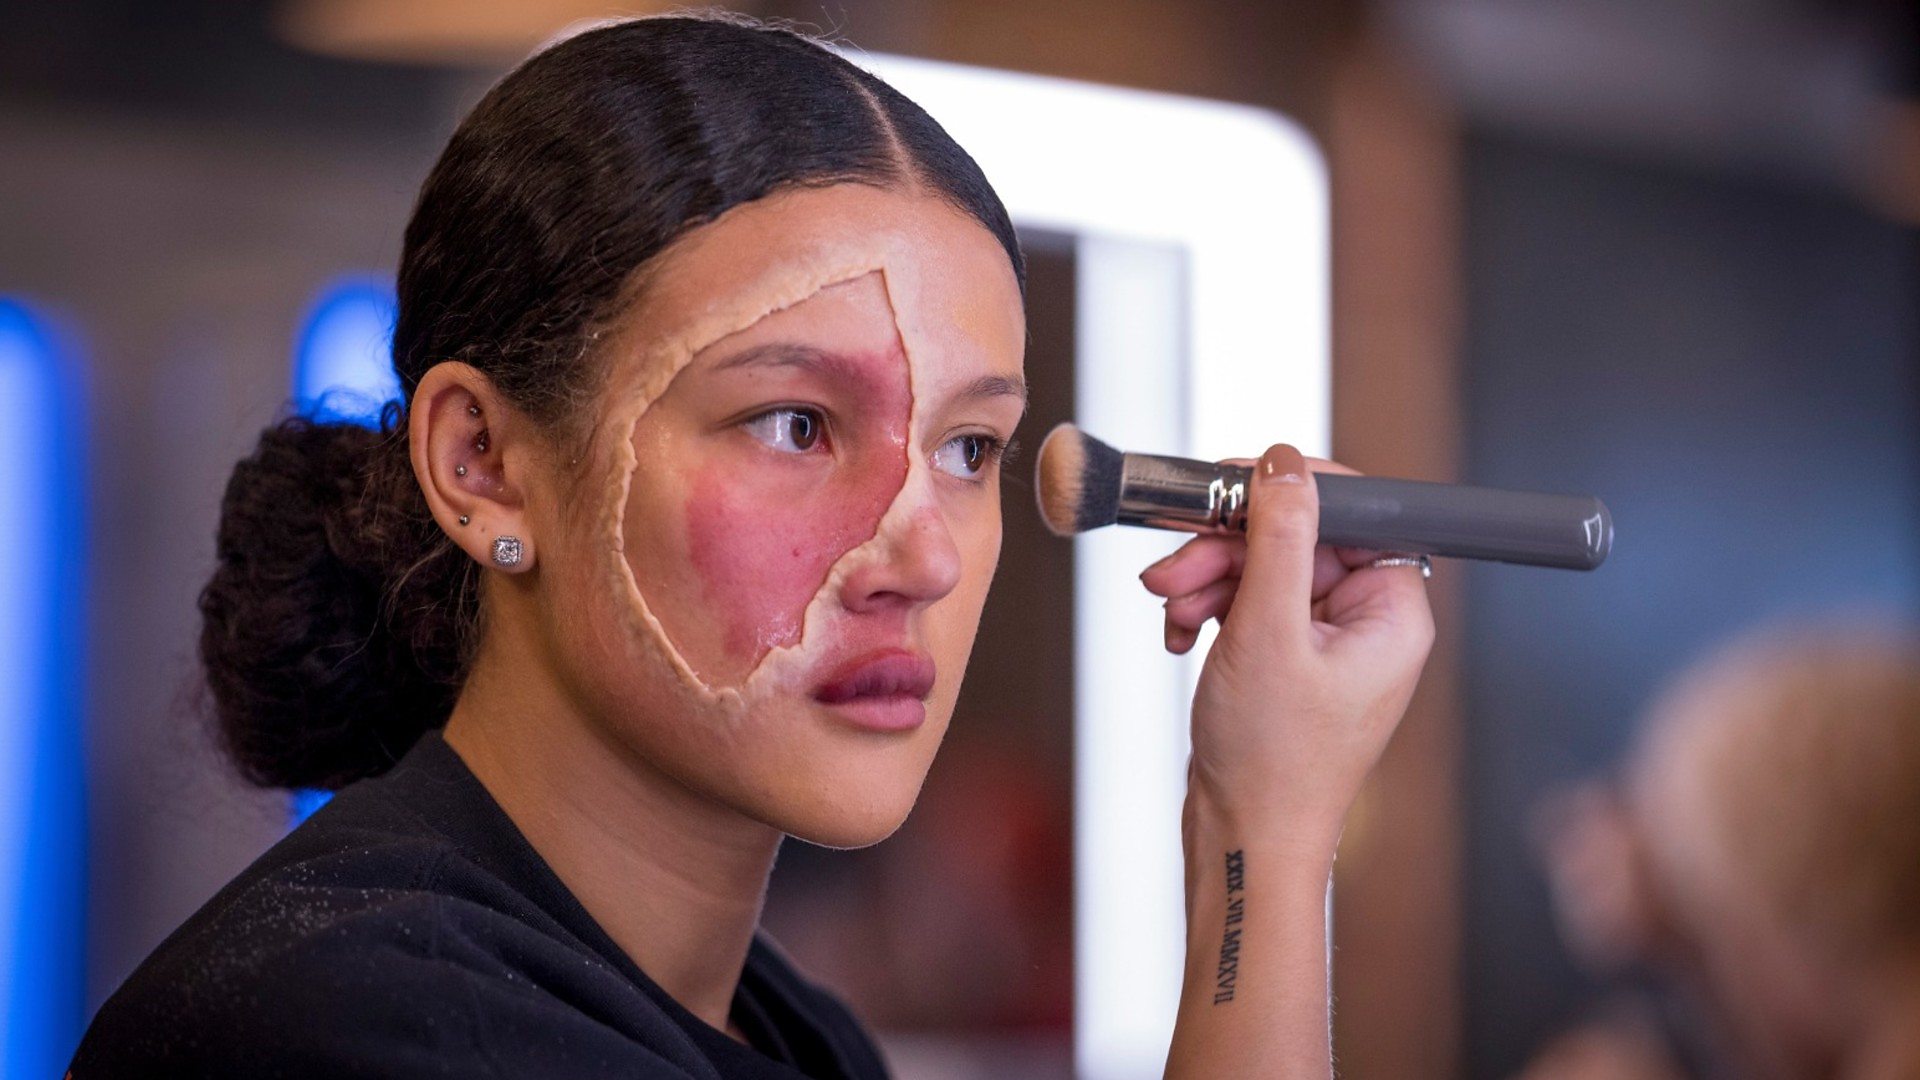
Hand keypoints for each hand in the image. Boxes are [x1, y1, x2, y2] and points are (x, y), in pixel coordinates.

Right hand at [1139, 444, 1434, 844]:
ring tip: (1168, 608)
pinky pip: (1246, 604)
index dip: (1291, 491)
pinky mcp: (1286, 659)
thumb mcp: (1267, 632)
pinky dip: (1208, 610)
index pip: (1353, 512)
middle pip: (1295, 538)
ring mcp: (1324, 642)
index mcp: (1391, 613)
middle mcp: (1366, 623)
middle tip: (1174, 565)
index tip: (1233, 485)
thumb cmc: (1271, 760)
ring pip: (1261, 569)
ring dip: (1207, 579)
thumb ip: (1278, 538)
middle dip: (1226, 548)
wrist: (1244, 840)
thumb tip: (1286, 463)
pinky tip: (1180, 636)